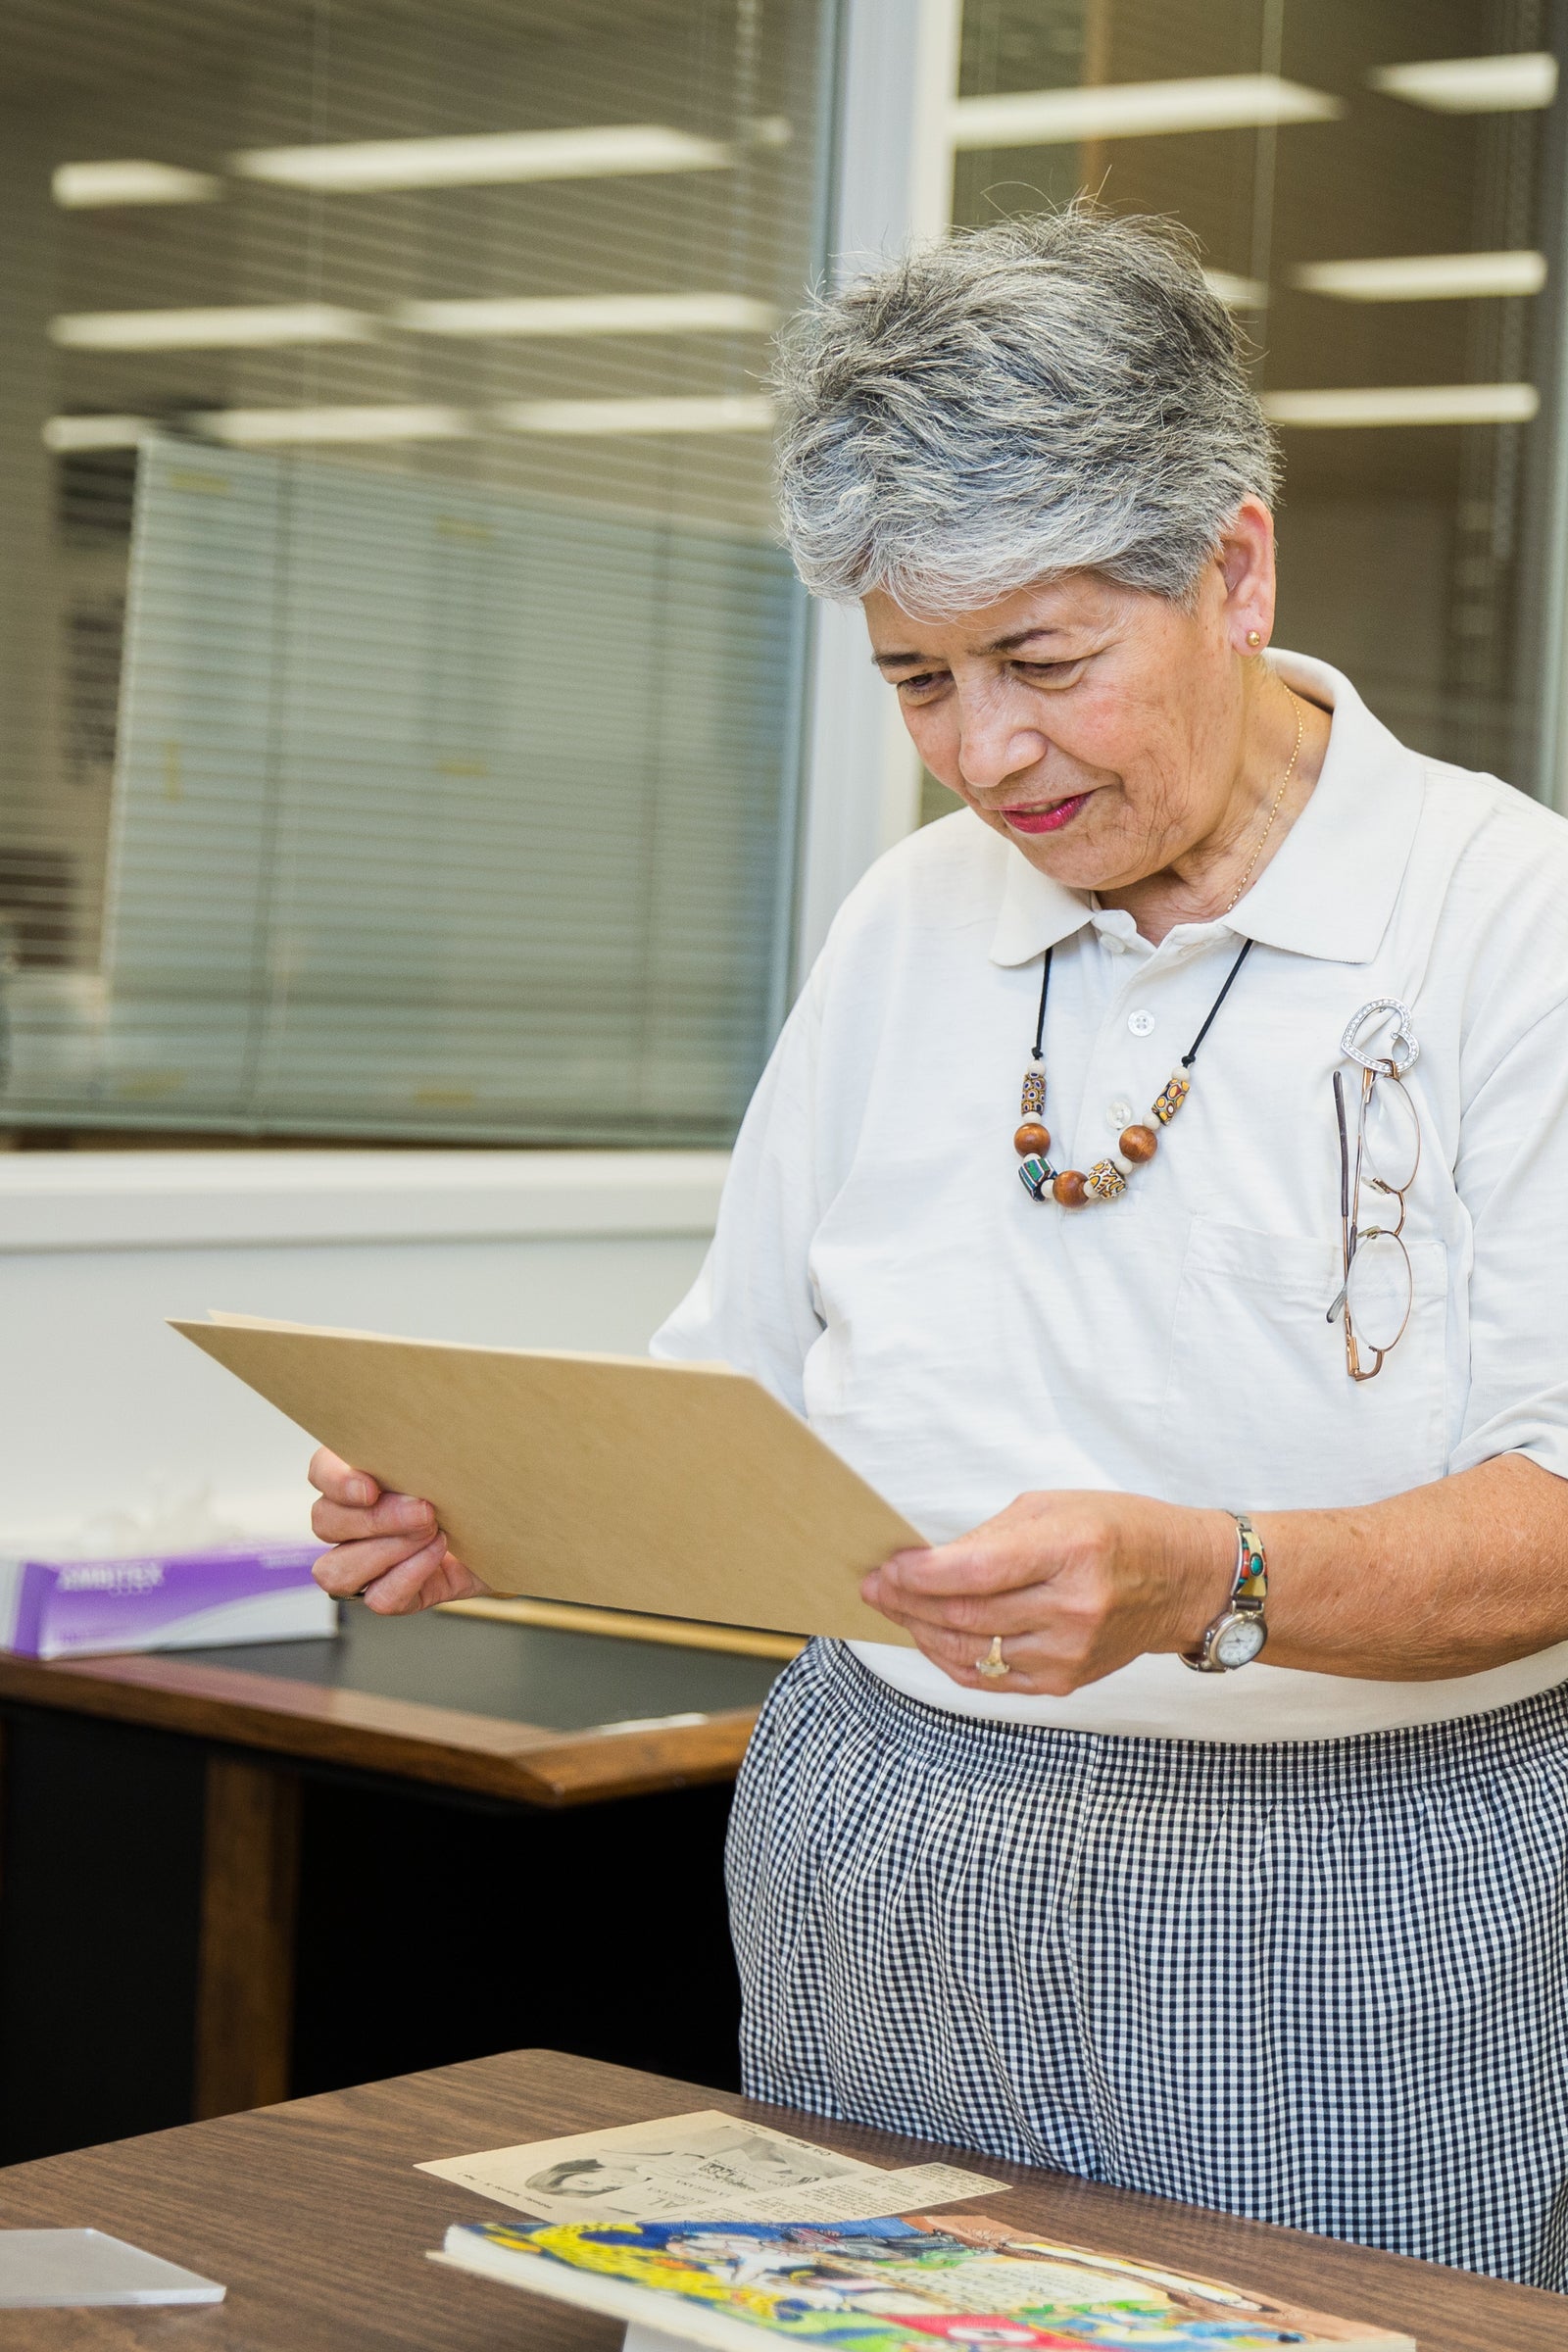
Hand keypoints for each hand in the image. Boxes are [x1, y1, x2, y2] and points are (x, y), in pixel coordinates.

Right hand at [307, 1447, 488, 1615]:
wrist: (519, 1525)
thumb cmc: (483, 1483)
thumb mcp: (457, 1455)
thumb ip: (428, 1446)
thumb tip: (419, 1431)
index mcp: (359, 1476)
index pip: (320, 1472)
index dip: (335, 1481)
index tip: (371, 1487)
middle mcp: (353, 1522)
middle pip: (325, 1523)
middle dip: (376, 1519)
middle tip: (424, 1510)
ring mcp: (369, 1563)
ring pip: (337, 1571)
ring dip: (385, 1552)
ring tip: (432, 1533)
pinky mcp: (395, 1595)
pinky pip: (379, 1599)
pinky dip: (407, 1576)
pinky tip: (438, 1554)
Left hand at [860, 1490, 1234, 1694]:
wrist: (1183, 1581)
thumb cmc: (1118, 1532)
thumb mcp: (1055, 1508)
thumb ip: (989, 1537)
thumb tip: (925, 1562)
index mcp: (1070, 1550)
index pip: (974, 1571)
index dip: (918, 1574)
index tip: (885, 1567)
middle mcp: (1072, 1607)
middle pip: (964, 1615)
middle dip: (906, 1602)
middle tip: (874, 1588)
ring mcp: (1070, 1651)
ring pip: (970, 1651)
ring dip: (921, 1631)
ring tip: (895, 1610)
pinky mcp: (1066, 1680)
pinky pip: (990, 1678)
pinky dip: (952, 1658)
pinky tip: (932, 1637)